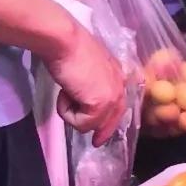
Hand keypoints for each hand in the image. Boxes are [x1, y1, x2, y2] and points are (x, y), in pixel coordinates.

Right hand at [46, 20, 126, 142]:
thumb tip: (86, 97)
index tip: (101, 136)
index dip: (109, 123)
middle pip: (110, 121)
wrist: (65, 42)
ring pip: (91, 124)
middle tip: (94, 143)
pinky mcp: (100, 105)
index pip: (118, 107)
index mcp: (119, 77)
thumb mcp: (88, 68)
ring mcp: (112, 97)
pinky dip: (67, 112)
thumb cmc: (71, 50)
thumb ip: (94, 83)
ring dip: (73, 114)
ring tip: (66, 93)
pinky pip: (81, 123)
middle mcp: (120, 87)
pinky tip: (65, 94)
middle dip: (99, 130)